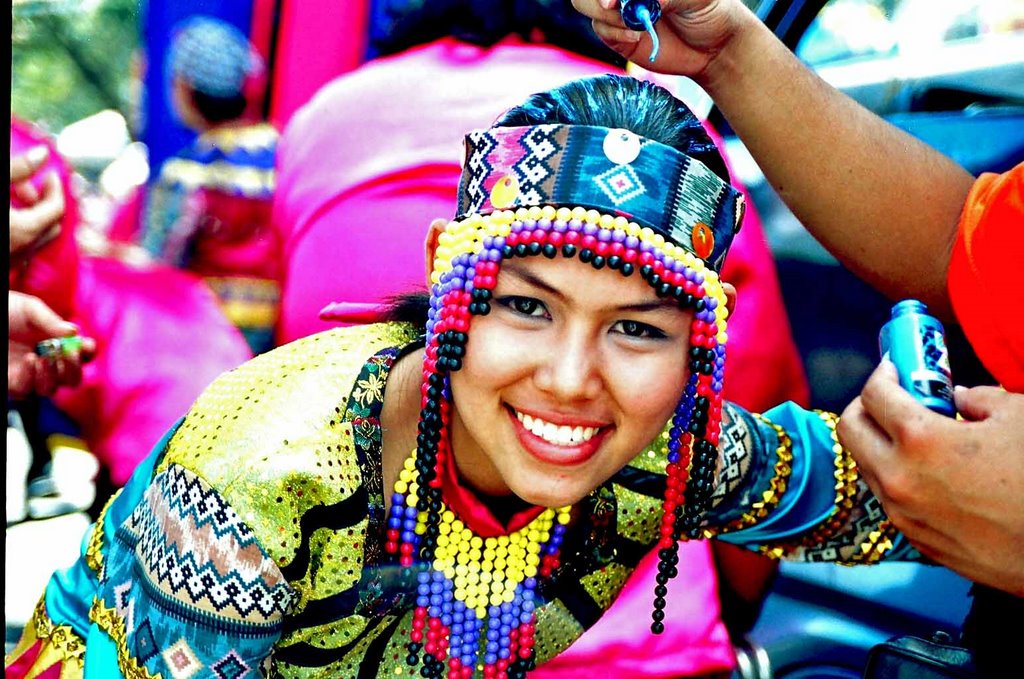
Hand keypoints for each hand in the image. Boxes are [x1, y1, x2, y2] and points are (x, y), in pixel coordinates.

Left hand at [8, 291, 94, 398]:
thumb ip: (50, 321)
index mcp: (55, 344)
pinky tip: (30, 360)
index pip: (80, 355)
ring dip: (53, 376)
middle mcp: (45, 363)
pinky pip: (27, 390)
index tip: (87, 345)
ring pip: (50, 389)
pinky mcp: (10, 383)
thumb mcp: (29, 309)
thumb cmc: (5, 310)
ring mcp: (27, 375)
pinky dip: (32, 377)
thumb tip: (73, 332)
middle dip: (73, 368)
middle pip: (71, 378)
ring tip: (44, 358)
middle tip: (69, 354)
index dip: (88, 352)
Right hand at [10, 145, 65, 256]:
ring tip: (16, 200)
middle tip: (29, 187)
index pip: (56, 209)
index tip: (49, 175)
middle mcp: (20, 252)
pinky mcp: (3, 267)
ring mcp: (10, 262)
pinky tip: (10, 218)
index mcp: (22, 230)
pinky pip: (22, 251)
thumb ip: (18, 168)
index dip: (55, 189)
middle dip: (45, 204)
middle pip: (51, 226)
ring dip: (34, 219)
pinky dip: (23, 233)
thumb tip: (44, 153)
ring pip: (37, 240)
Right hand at [570, 0, 754, 75]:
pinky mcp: (617, 35)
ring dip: (607, 15)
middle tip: (614, 7)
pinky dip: (614, 33)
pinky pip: (600, 29)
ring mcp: (619, 10)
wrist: (714, 48)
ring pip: (586, 4)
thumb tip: (632, 0)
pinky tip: (638, 35)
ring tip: (635, 24)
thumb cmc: (709, 10)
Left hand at [839, 361, 1023, 595]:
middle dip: (865, 406)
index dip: (882, 374)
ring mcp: (903, 513)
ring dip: (879, 444)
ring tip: (917, 437)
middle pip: (849, 430)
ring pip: (866, 466)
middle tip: (891, 399)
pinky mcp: (915, 539)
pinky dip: (899, 477)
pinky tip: (933, 474)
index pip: (873, 395)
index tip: (894, 368)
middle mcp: (899, 478)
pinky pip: (890, 498)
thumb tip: (958, 398)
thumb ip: (979, 399)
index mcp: (920, 440)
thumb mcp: (1018, 418)